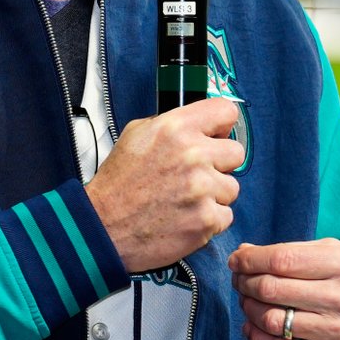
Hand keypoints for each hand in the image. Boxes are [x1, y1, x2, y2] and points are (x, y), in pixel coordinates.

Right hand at [86, 98, 244, 273]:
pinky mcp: (206, 220)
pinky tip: (185, 217)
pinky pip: (225, 215)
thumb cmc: (118, 185)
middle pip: (236, 153)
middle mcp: (192, 155)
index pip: (226, 111)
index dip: (221, 125)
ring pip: (231, 187)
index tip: (215, 136)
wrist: (103, 228)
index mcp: (175, 128)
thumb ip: (172, 125)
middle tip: (196, 175)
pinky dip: (209, 220)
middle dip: (219, 164)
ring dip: (214, 195)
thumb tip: (199, 124)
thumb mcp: (136, 135)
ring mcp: (202, 189)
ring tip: (185, 200)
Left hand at [228, 238, 339, 339]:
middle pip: (271, 290)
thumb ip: (295, 251)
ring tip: (246, 303)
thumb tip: (246, 253)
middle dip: (245, 284)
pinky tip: (253, 329)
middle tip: (239, 282)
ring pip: (273, 321)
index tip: (236, 261)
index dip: (250, 261)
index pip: (281, 260)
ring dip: (248, 310)